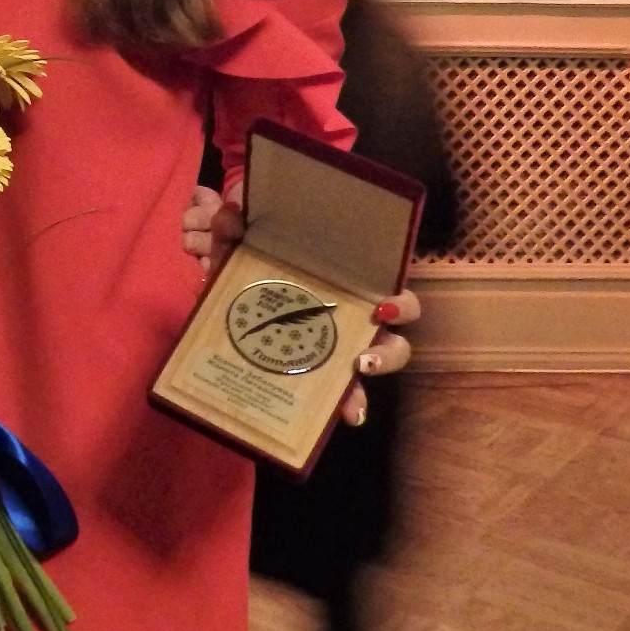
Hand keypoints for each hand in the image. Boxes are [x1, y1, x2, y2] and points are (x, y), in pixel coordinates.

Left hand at [179, 184, 421, 425]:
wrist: (232, 289)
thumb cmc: (257, 262)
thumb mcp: (242, 246)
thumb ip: (235, 229)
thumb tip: (230, 213)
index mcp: (347, 280)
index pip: (391, 290)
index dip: (398, 302)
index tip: (382, 308)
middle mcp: (355, 313)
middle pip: (395, 336)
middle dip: (390, 351)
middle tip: (364, 359)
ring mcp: (342, 343)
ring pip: (378, 365)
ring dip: (369, 385)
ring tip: (352, 399)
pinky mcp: (322, 369)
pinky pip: (345, 393)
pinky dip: (348, 406)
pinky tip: (345, 417)